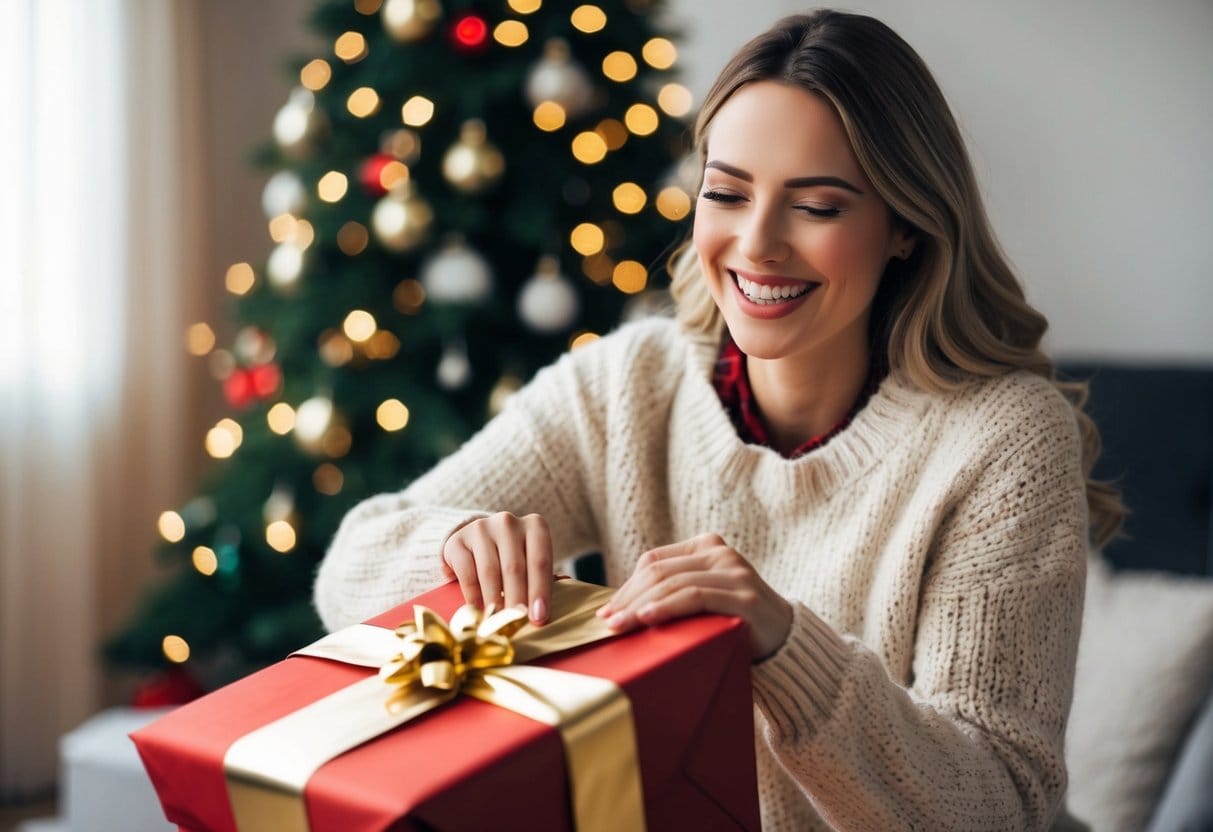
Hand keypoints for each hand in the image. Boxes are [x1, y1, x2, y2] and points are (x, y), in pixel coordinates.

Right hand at [441, 512, 553, 624]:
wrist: (478, 543)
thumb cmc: (514, 558)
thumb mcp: (531, 563)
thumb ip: (542, 583)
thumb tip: (544, 610)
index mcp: (534, 526)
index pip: (540, 561)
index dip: (540, 591)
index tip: (538, 618)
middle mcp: (508, 522)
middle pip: (514, 567)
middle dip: (516, 600)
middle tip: (516, 623)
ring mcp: (481, 528)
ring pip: (490, 571)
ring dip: (494, 601)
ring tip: (498, 622)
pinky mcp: (457, 540)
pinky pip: (467, 572)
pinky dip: (473, 595)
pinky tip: (478, 611)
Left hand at [598, 533, 791, 660]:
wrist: (785, 640)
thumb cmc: (733, 622)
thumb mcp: (701, 600)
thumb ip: (671, 594)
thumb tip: (617, 610)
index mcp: (706, 547)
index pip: (654, 561)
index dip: (626, 587)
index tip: (605, 613)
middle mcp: (720, 553)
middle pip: (660, 571)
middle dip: (628, 599)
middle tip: (607, 624)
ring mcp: (734, 572)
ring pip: (674, 583)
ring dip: (641, 606)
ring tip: (620, 626)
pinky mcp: (744, 596)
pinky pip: (696, 597)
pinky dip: (668, 607)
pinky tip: (649, 618)